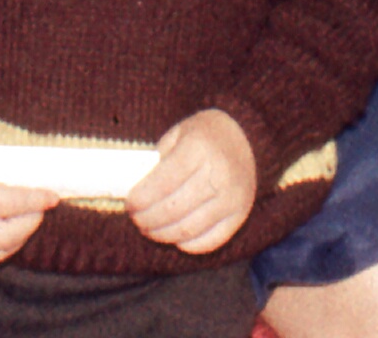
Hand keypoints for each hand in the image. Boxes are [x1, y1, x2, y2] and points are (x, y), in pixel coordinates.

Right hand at [0, 123, 53, 266]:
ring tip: (26, 218)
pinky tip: (8, 232)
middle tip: (41, 206)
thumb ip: (4, 164)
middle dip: (30, 223)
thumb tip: (36, 176)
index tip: (53, 195)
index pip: (7, 205)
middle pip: (4, 237)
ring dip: (17, 240)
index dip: (34, 200)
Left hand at [127, 109, 255, 254]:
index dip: (141, 198)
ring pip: (187, 229)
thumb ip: (157, 160)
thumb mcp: (178, 133)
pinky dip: (187, 244)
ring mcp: (232, 197)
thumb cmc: (205, 135)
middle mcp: (219, 173)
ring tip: (150, 229)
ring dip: (162, 234)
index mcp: (199, 147)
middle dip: (147, 219)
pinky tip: (175, 236)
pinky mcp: (240, 215)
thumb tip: (135, 190)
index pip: (163, 182)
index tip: (130, 203)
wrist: (247, 138)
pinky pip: (209, 241)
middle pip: (173, 209)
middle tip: (136, 218)